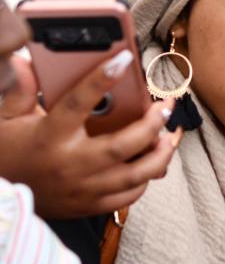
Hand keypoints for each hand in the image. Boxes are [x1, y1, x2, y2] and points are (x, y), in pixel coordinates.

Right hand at [0, 50, 178, 218]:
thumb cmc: (7, 152)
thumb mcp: (6, 118)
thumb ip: (18, 90)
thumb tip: (24, 62)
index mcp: (48, 136)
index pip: (78, 103)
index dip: (101, 79)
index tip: (124, 58)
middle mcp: (70, 164)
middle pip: (122, 146)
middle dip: (152, 124)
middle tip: (166, 106)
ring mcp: (83, 188)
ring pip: (135, 175)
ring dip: (160, 155)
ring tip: (169, 136)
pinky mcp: (90, 206)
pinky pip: (130, 195)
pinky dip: (146, 178)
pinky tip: (152, 162)